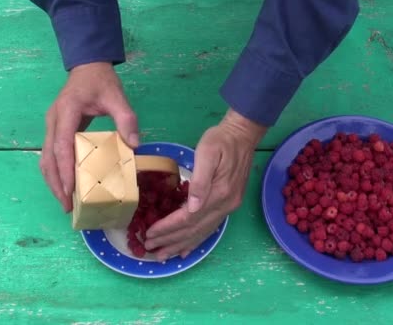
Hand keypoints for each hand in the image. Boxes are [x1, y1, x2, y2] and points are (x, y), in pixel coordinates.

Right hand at [40, 62, 138, 210]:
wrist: (88, 67)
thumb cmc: (102, 82)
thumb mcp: (118, 97)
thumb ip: (127, 119)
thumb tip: (135, 145)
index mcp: (66, 111)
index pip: (62, 145)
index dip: (65, 170)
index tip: (70, 191)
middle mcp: (53, 121)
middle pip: (48, 157)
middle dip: (56, 183)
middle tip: (67, 206)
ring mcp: (51, 126)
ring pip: (45, 158)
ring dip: (53, 181)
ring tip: (65, 202)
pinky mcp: (54, 130)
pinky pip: (50, 155)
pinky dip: (55, 172)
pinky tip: (65, 186)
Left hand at [143, 108, 266, 260]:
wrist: (243, 136)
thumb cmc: (221, 140)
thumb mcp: (208, 152)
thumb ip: (200, 180)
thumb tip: (192, 207)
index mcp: (219, 193)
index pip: (188, 217)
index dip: (168, 228)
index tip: (150, 234)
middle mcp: (226, 205)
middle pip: (194, 229)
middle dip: (170, 240)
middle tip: (149, 248)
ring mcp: (229, 207)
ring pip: (202, 233)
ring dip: (181, 245)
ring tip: (162, 255)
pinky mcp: (229, 205)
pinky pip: (211, 229)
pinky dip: (196, 241)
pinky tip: (185, 250)